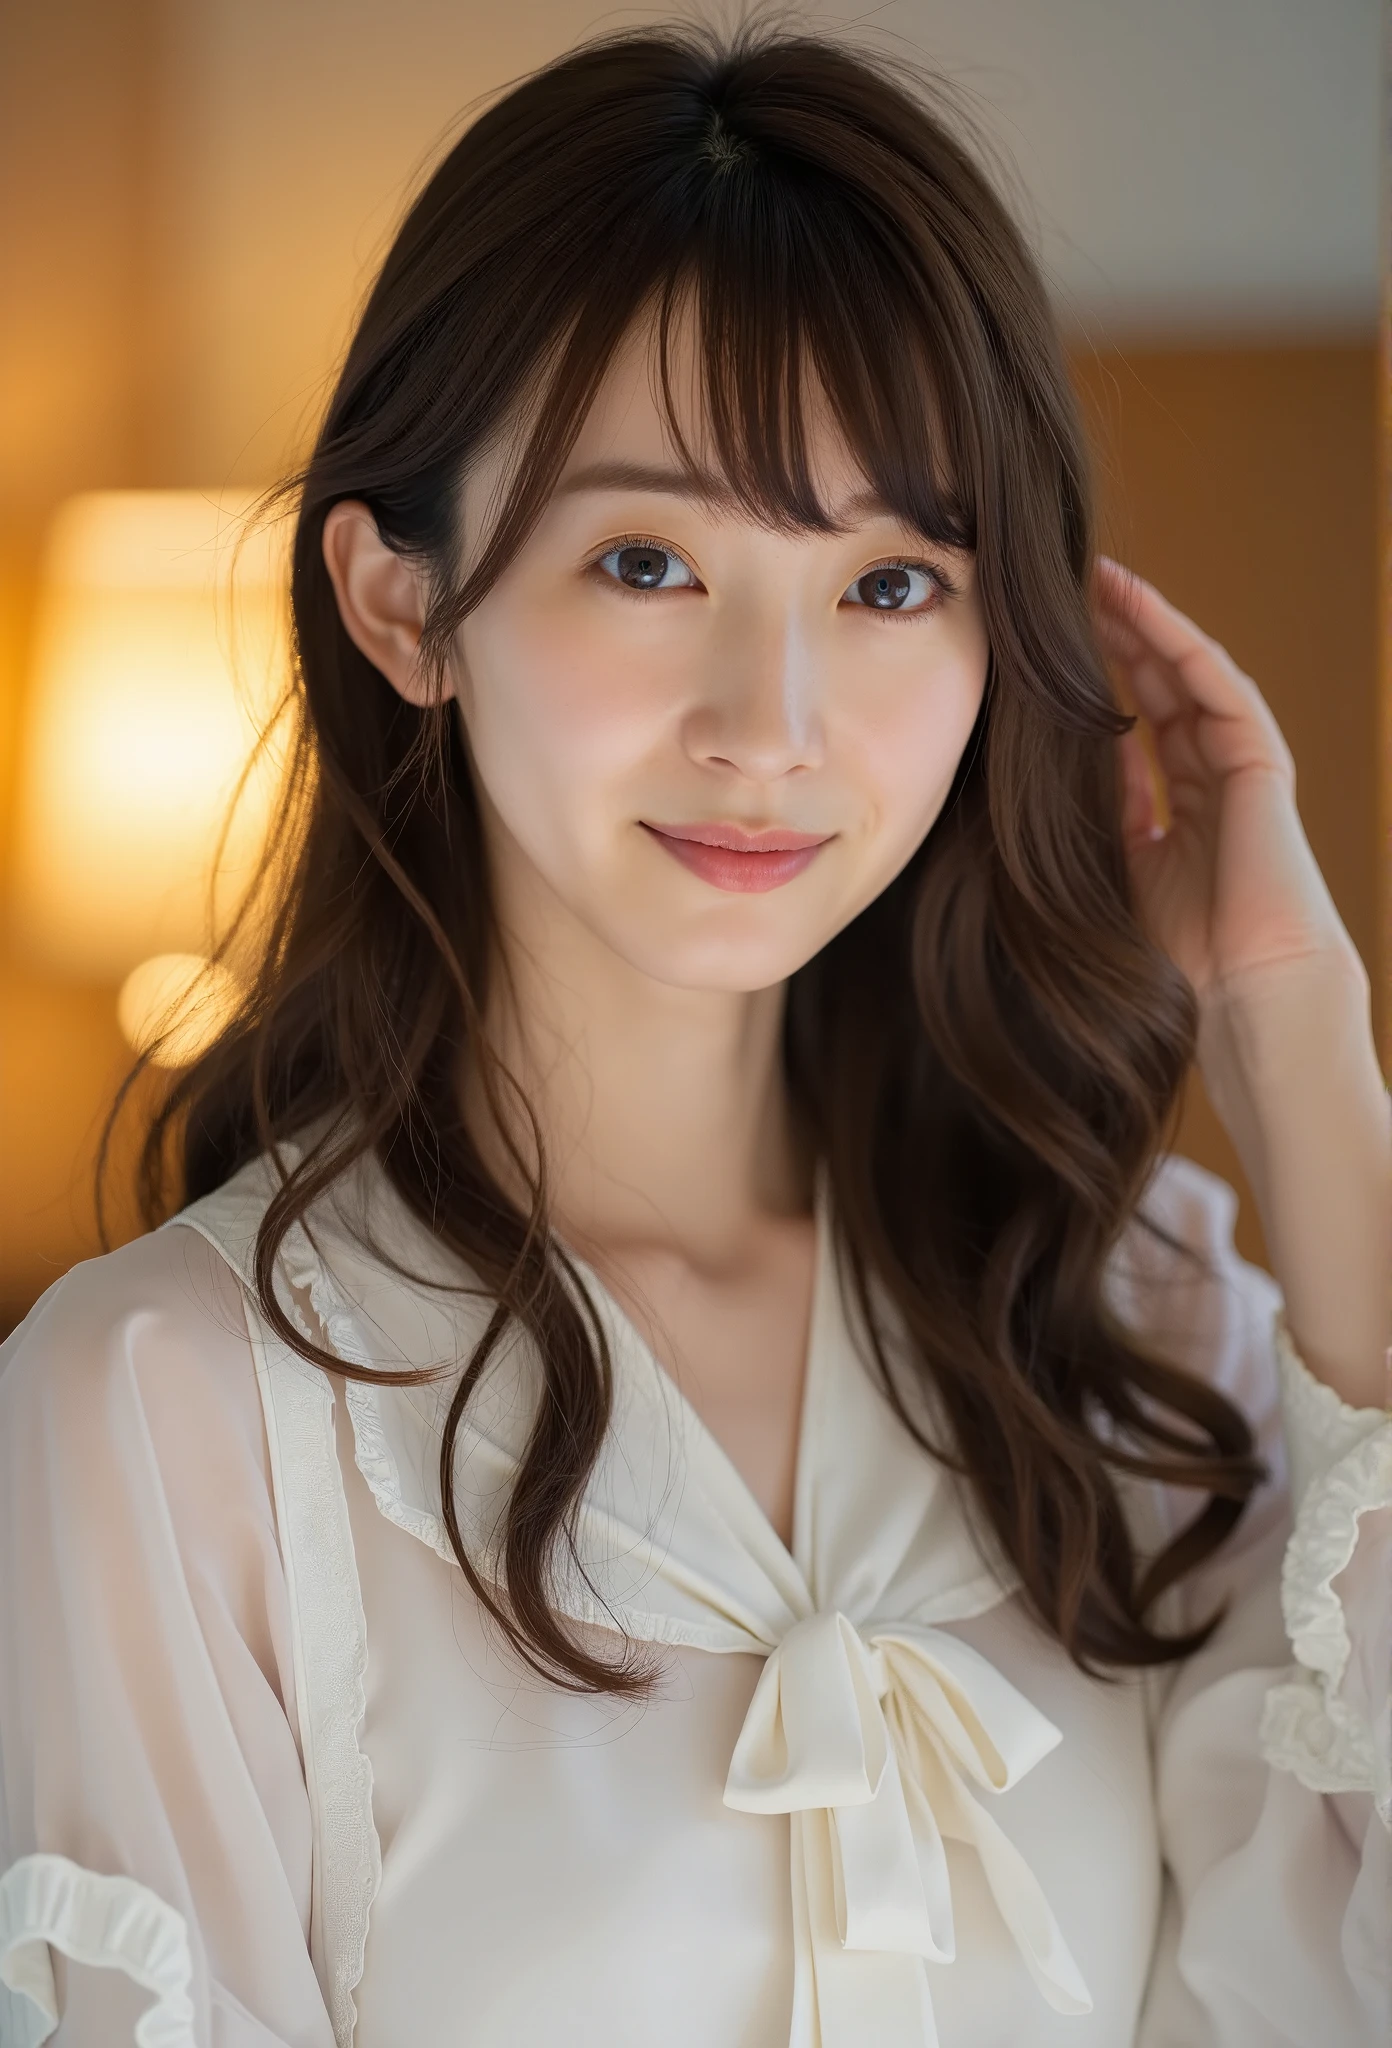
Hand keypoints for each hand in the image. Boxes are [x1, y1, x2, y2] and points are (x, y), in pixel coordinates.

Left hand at [1091, 556, 1366, 1015]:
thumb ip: (1101, 814)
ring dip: (1144, 625)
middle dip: (1115, 640)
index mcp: (1180, 813)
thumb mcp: (1117, 870)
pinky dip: (1179, 642)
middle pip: (1159, 691)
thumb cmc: (1179, 954)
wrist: (1244, 989)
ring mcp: (1240, 767)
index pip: (1134, 731)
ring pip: (1187, 675)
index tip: (1045, 653)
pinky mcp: (1261, 759)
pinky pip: (1217, 685)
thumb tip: (1066, 763)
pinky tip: (1142, 607)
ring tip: (1100, 579)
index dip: (1093, 688)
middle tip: (1067, 592)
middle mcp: (1213, 782)